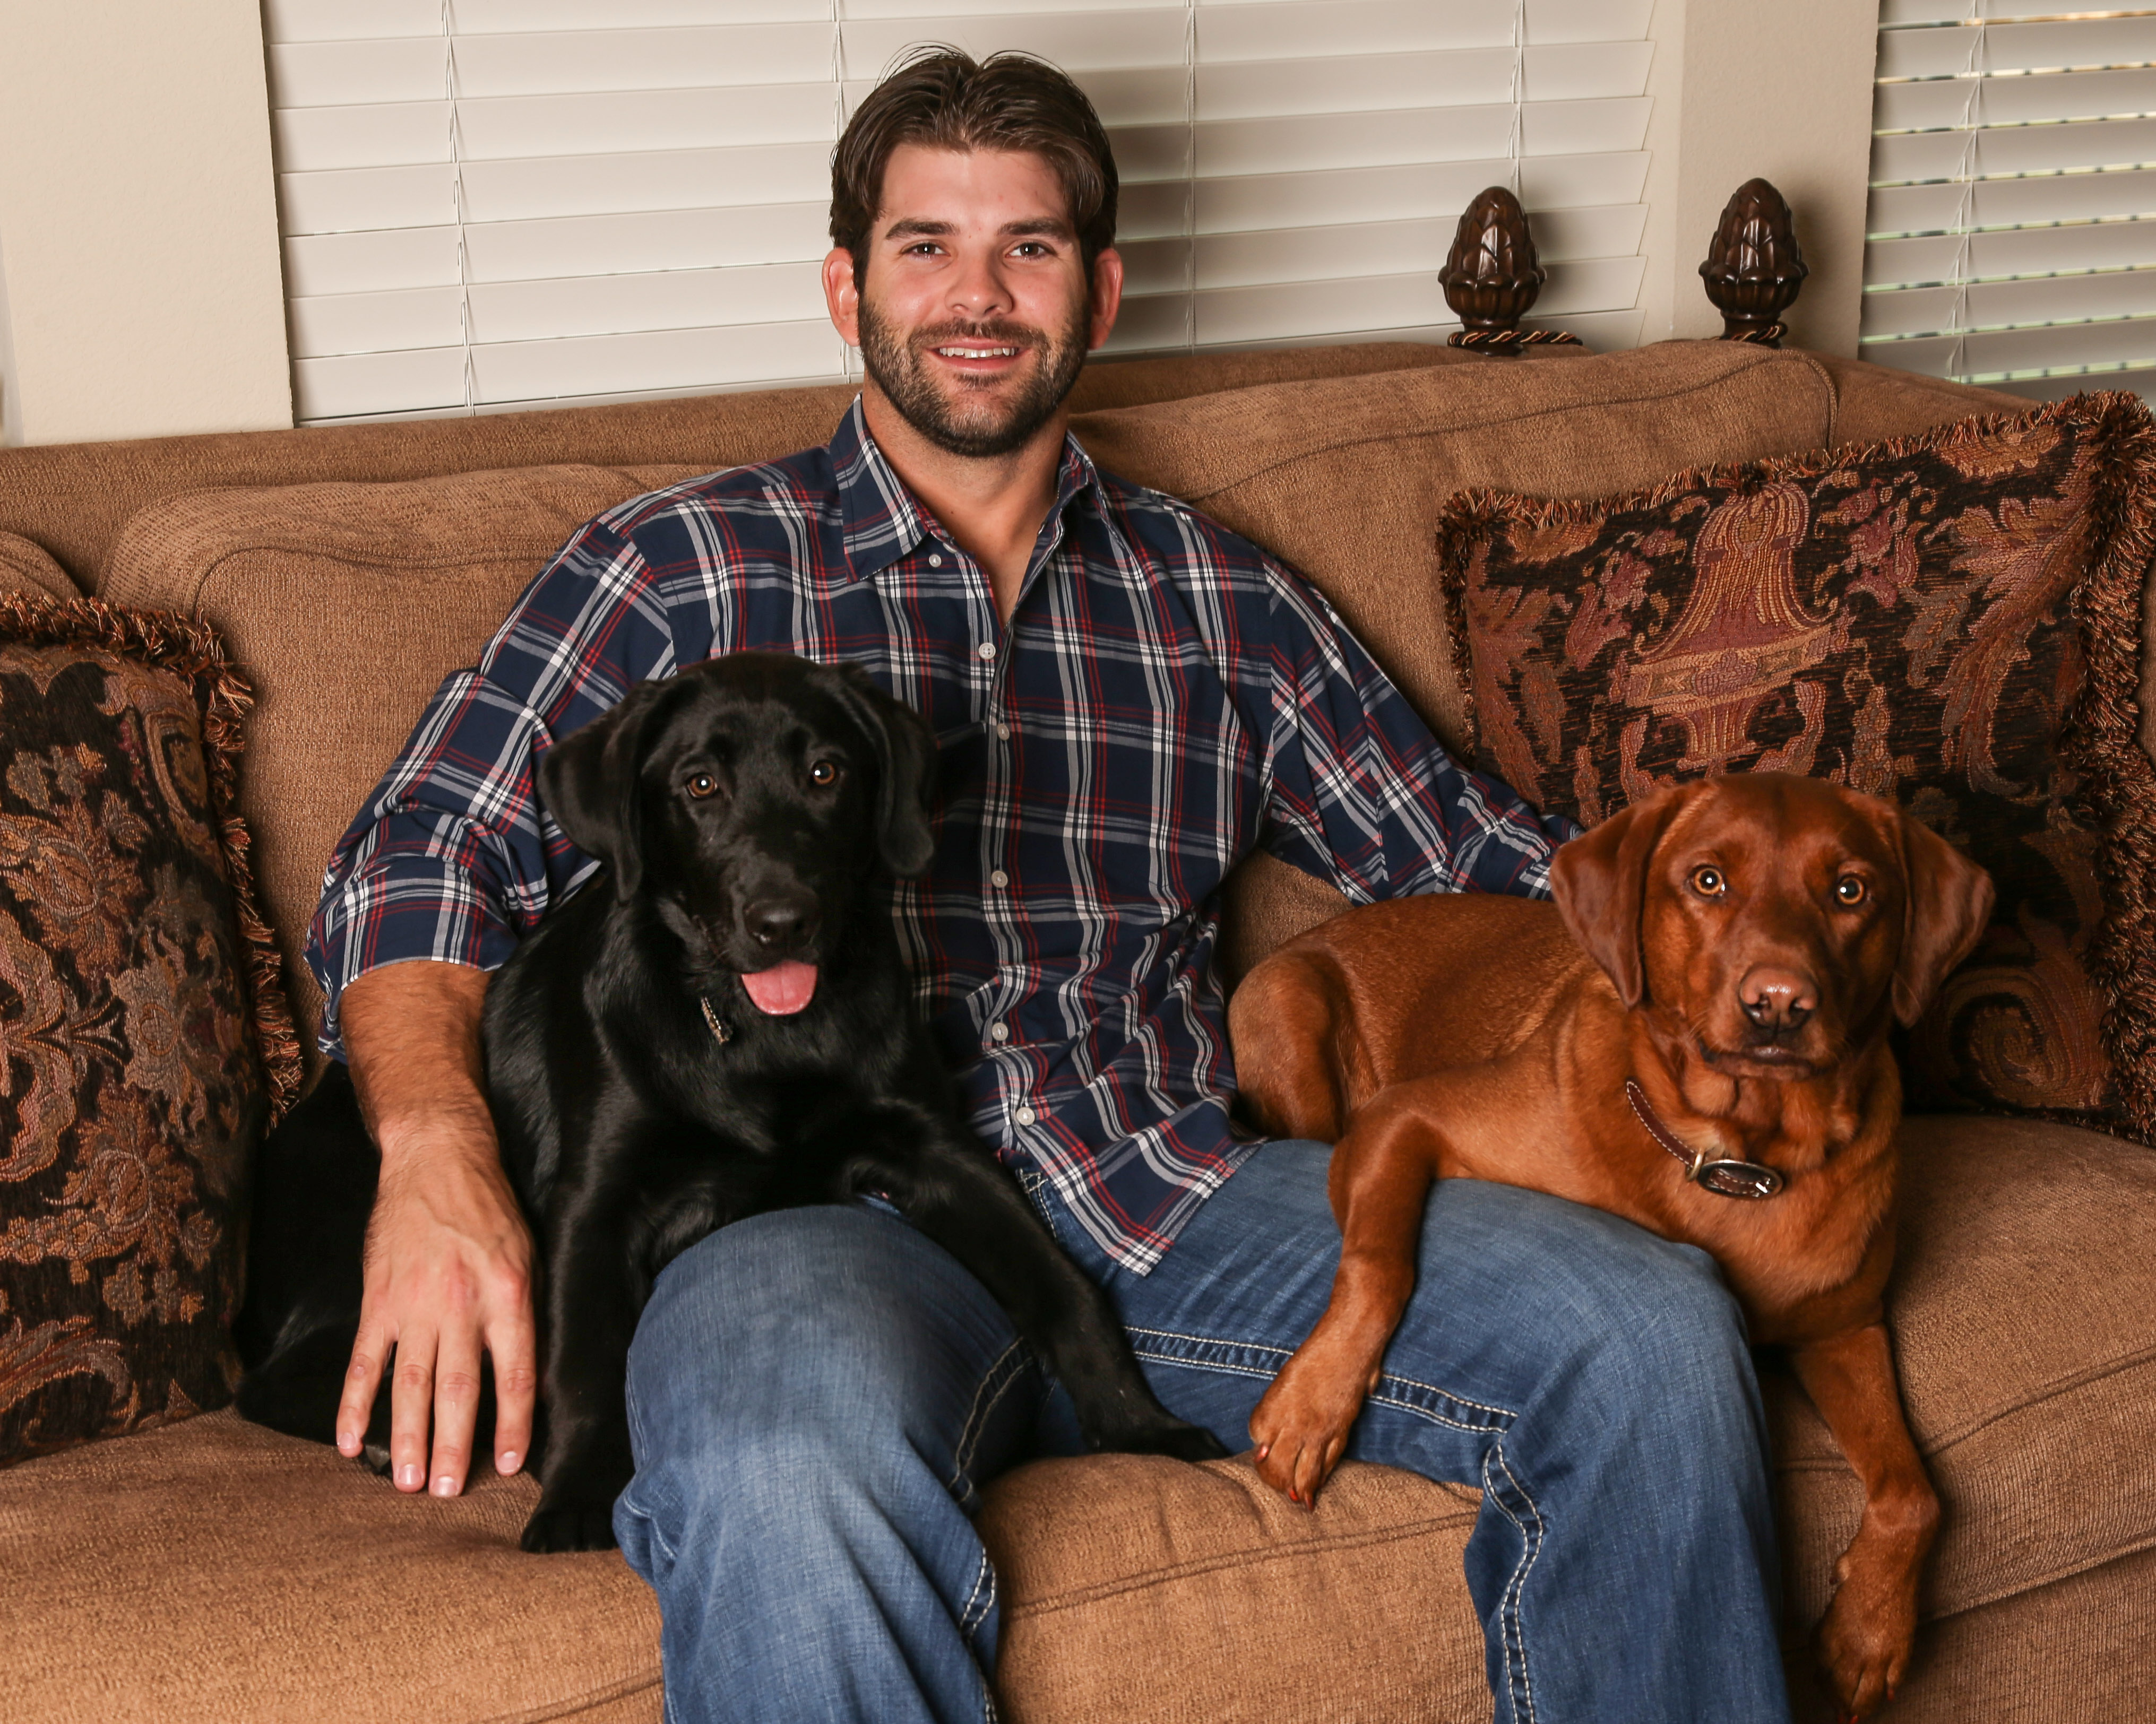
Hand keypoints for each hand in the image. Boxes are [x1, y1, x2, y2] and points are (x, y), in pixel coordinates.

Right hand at [334, 960, 536, 1497]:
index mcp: (508, 1293)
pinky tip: (349, 1443)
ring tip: (406, 1483)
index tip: (511, 1465)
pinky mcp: (376, 1299)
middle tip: (447, 1493)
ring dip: (406, 1437)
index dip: (514, 1423)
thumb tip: (531, 1375)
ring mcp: (412, 1304)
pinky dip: (353, 1405)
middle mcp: (460, 1303)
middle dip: (453, 1445)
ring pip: (409, 1384)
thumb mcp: (529, 1252)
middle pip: (458, 1389)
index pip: (516, 1373)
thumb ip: (527, 1312)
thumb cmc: (491, 1209)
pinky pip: (363, 1362)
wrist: (437, 1157)